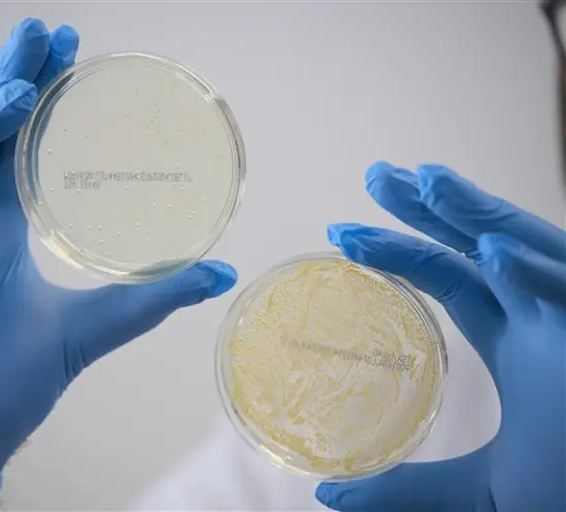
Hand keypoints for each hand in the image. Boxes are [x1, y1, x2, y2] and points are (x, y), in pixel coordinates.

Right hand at [0, 19, 236, 511]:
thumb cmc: (3, 391)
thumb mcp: (85, 332)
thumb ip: (147, 299)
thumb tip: (220, 272)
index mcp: (1, 232)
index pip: (20, 148)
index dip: (41, 98)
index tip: (72, 54)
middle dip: (10, 80)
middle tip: (44, 33)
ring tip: (19, 75)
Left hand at [316, 162, 564, 511]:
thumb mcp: (486, 492)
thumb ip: (412, 490)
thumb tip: (332, 493)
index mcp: (517, 339)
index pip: (449, 277)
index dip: (397, 252)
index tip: (342, 236)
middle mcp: (545, 316)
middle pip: (476, 246)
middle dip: (427, 207)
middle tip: (375, 175)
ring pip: (526, 248)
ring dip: (476, 212)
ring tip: (423, 180)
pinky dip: (537, 272)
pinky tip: (492, 251)